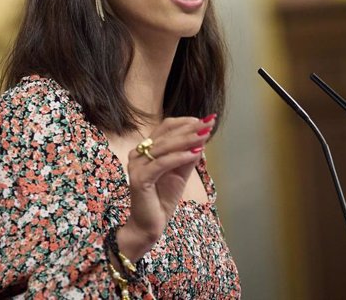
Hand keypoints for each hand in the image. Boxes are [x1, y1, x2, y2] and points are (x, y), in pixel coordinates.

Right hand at [117, 115, 215, 260]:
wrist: (149, 225)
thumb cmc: (162, 199)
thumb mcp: (180, 173)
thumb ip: (188, 156)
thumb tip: (203, 137)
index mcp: (145, 149)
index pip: (165, 127)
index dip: (185, 122)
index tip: (205, 120)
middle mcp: (137, 154)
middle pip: (166, 134)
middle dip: (190, 129)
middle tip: (209, 123)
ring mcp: (136, 165)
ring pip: (164, 147)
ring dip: (187, 140)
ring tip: (204, 136)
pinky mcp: (139, 179)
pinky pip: (161, 164)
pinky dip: (179, 157)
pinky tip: (194, 154)